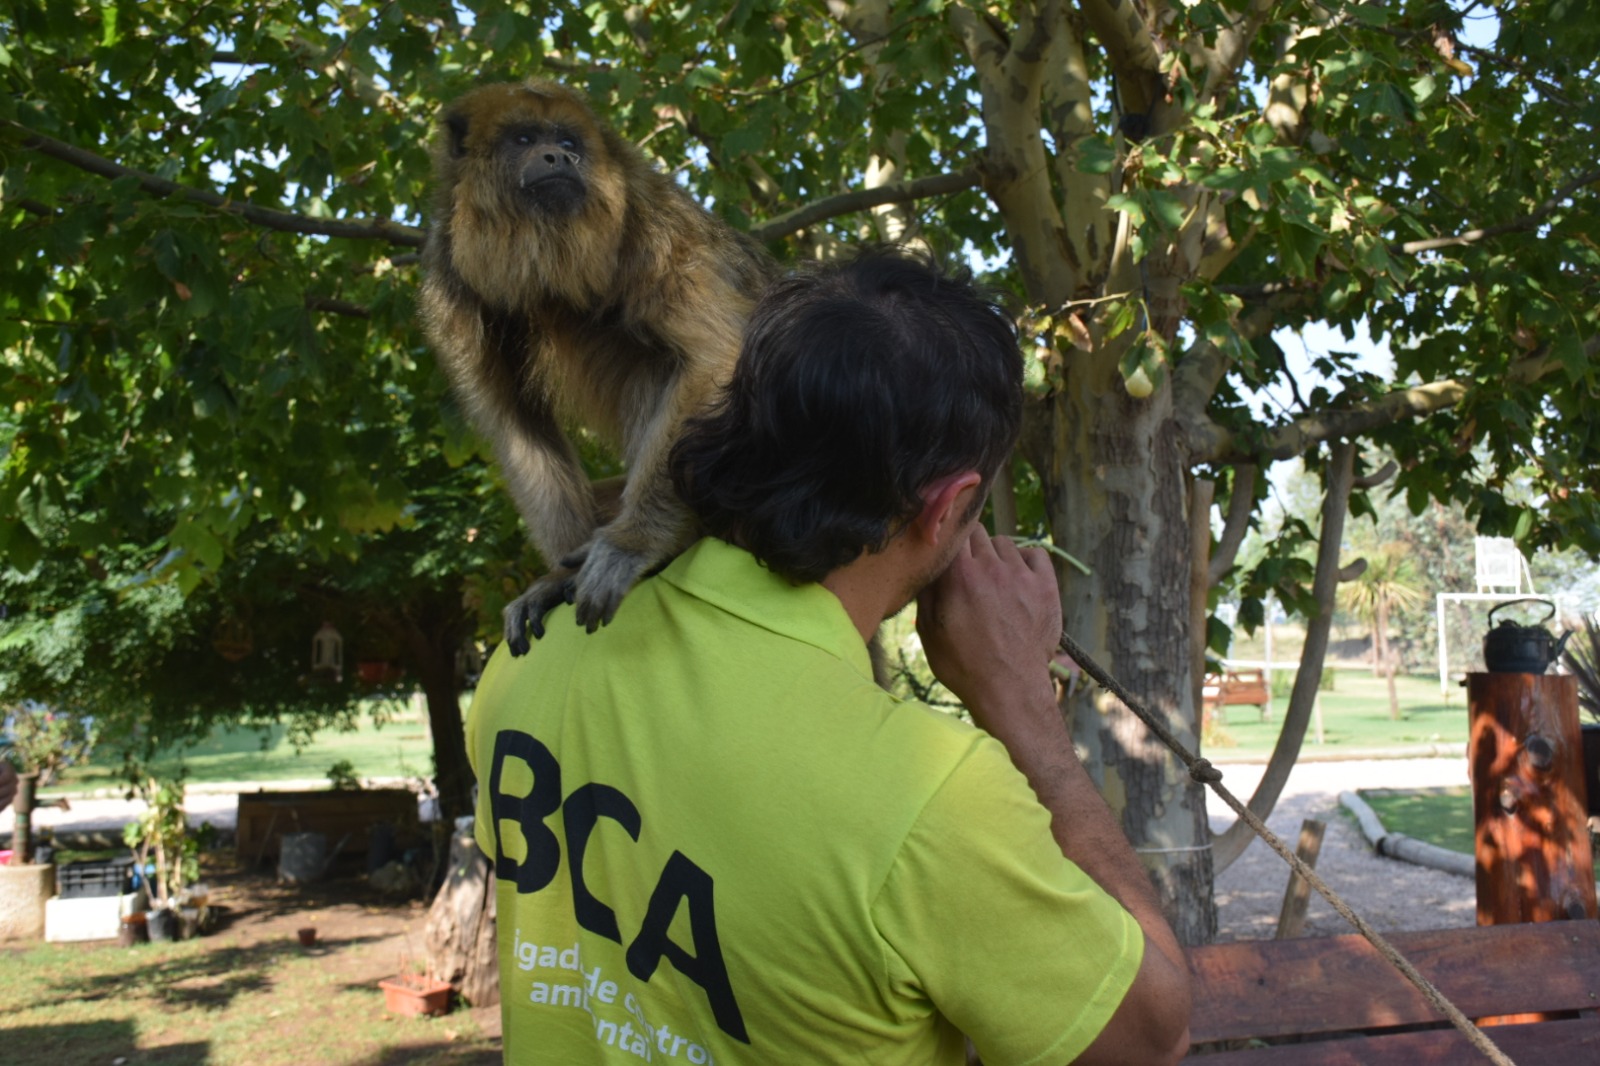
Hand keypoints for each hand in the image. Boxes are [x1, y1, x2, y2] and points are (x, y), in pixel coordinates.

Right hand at [915, 529, 1060, 730]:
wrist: (1009, 689)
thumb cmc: (964, 665)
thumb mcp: (928, 631)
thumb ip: (926, 592)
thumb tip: (926, 565)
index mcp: (958, 575)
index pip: (952, 530)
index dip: (948, 539)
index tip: (946, 551)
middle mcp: (991, 567)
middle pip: (978, 533)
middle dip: (970, 548)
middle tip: (968, 573)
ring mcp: (1021, 575)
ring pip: (1005, 542)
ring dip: (997, 555)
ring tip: (994, 581)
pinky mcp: (1046, 586)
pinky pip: (1036, 553)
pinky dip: (1026, 560)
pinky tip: (1018, 579)